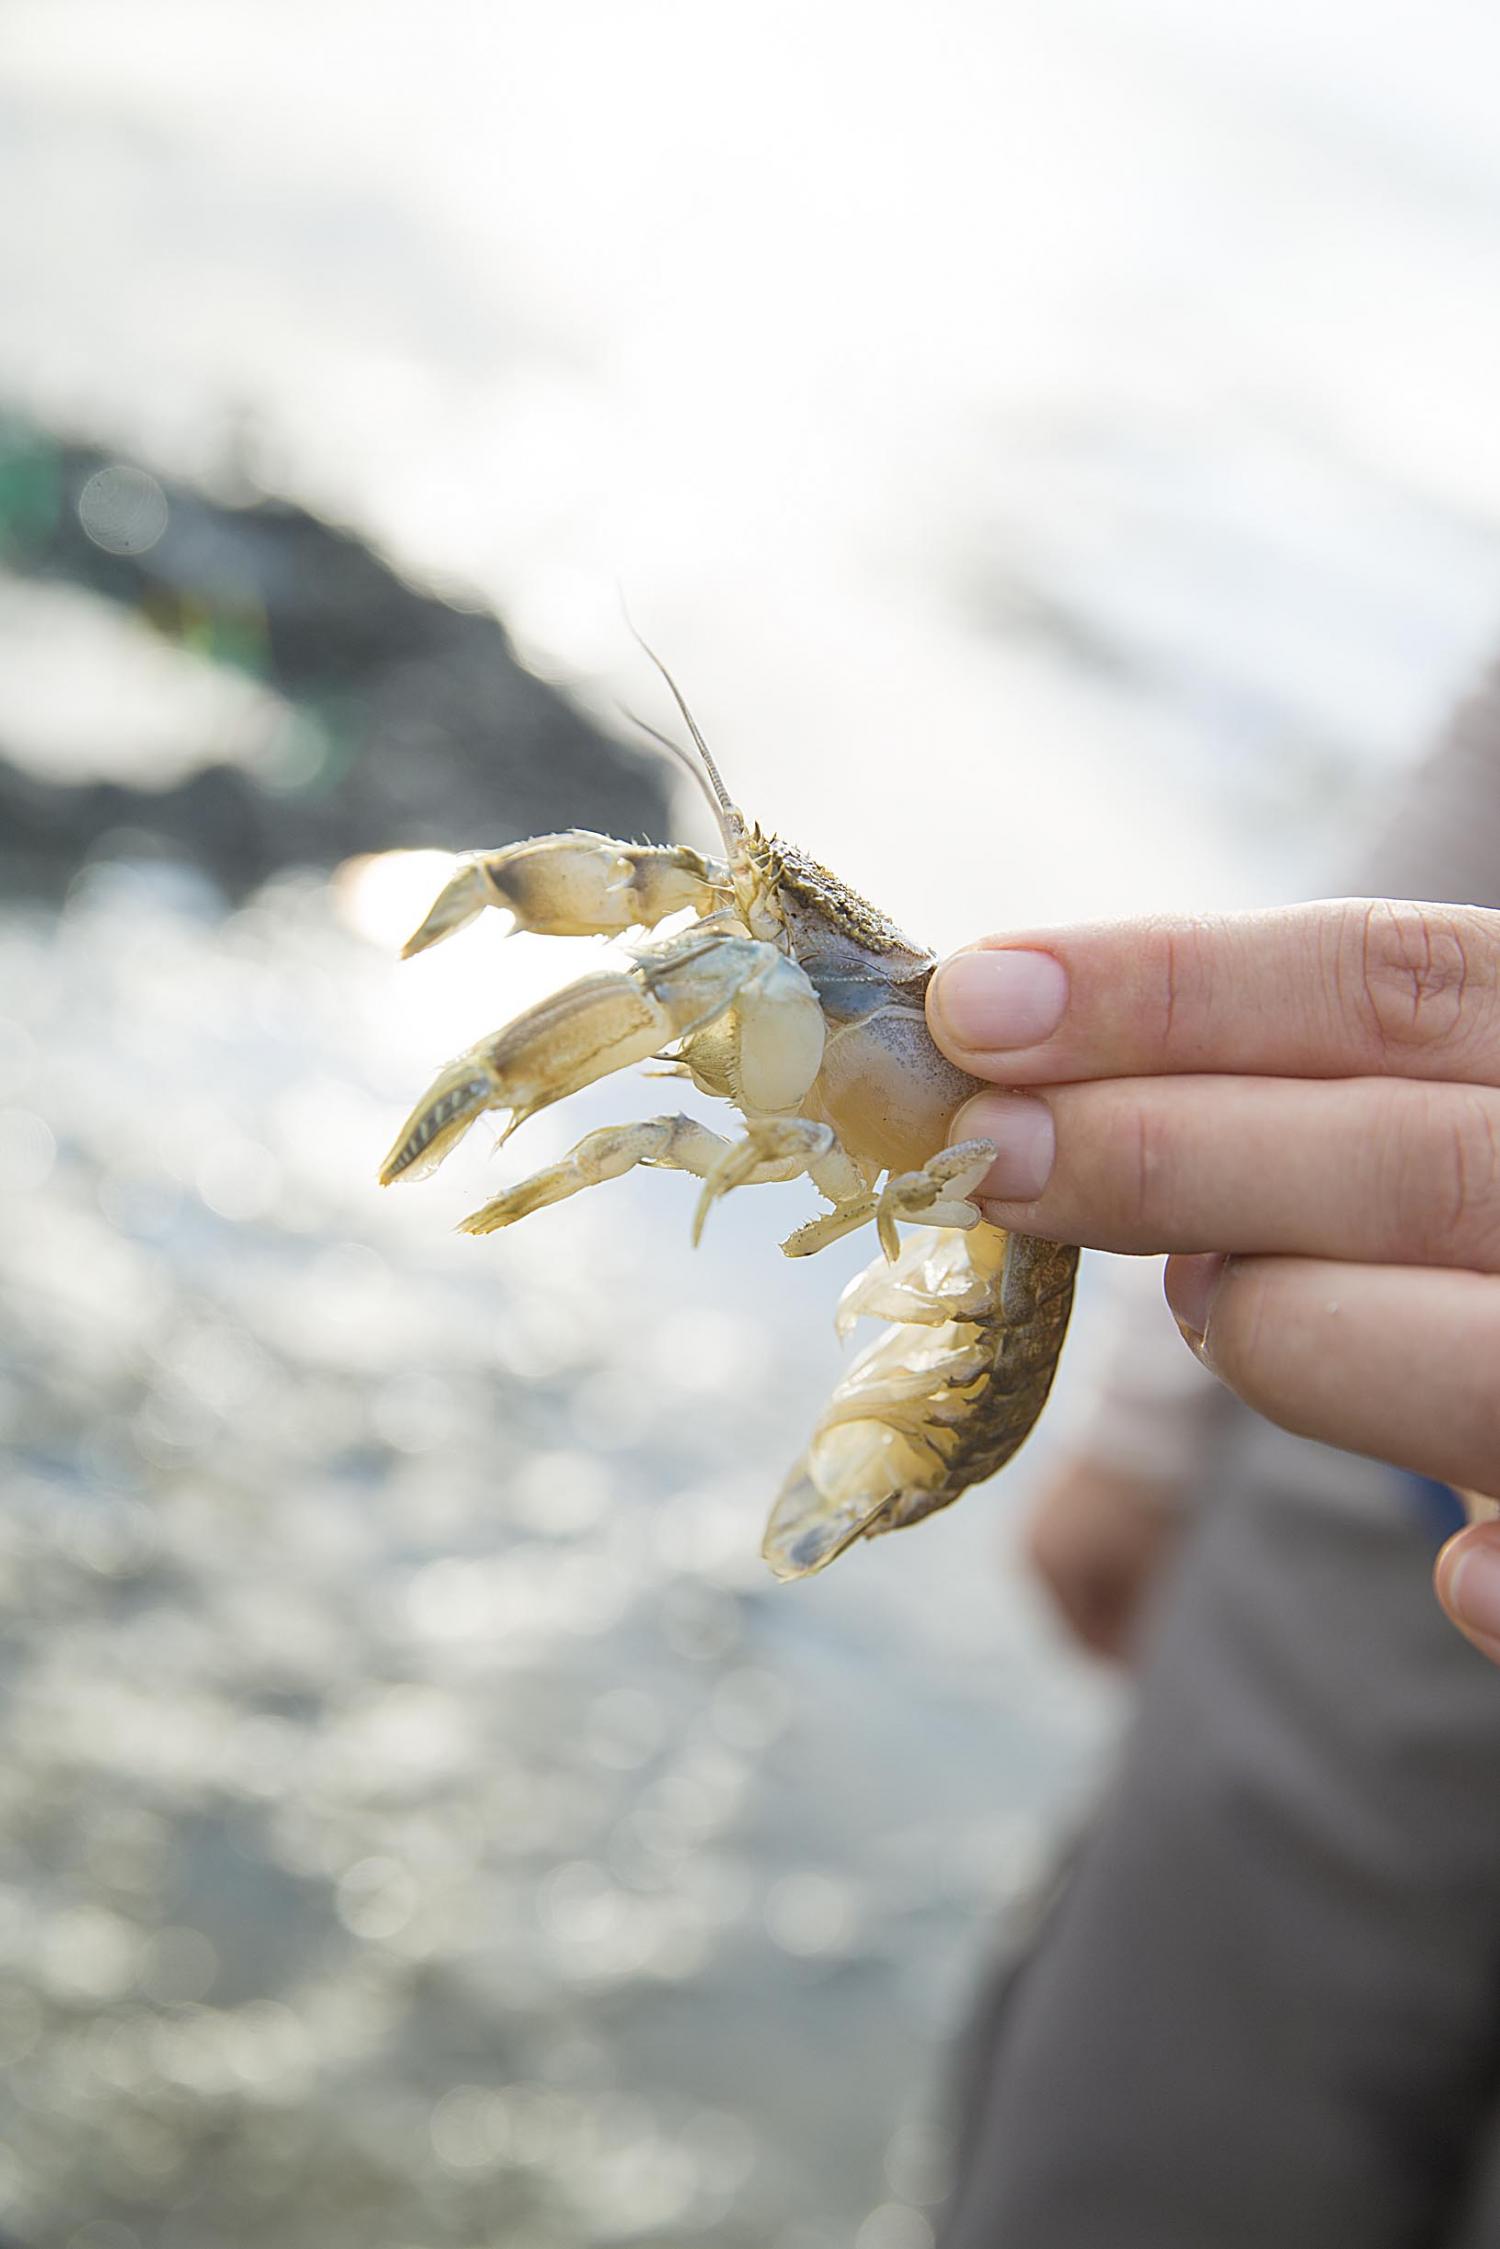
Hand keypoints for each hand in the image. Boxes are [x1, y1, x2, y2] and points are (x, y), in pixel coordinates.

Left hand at [925, 900, 1499, 1660]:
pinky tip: (1461, 1582)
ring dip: (1291, 1331)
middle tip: (992, 1152)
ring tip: (1204, 1315)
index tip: (976, 999)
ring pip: (1474, 1361)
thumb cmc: (1487, 1240)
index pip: (1384, 984)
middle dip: (1165, 1154)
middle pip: (1409, 1160)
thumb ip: (1298, 1104)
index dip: (1169, 988)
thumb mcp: (1442, 1117)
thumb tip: (1027, 1104)